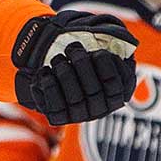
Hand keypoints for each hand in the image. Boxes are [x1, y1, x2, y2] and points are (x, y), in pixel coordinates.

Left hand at [12, 10, 137, 125]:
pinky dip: (48, 87)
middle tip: (72, 48)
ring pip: (75, 98)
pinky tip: (45, 72)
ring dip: (64, 73)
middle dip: (82, 65)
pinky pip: (54, 106)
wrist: (56, 78)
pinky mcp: (59, 118)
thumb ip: (108, 47)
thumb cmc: (83, 61)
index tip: (99, 52)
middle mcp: (99, 110)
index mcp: (115, 97)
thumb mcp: (98, 52)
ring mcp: (79, 116)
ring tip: (58, 58)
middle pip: (94, 90)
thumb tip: (115, 43)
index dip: (108, 68)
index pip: (115, 85)